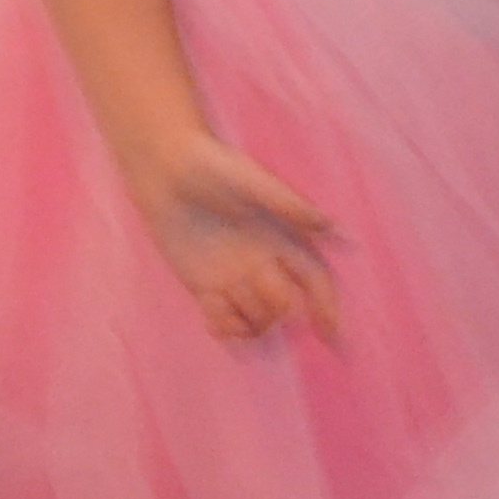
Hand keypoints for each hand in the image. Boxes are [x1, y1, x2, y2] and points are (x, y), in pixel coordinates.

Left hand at [135, 133, 341, 346]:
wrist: (166, 167)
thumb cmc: (214, 166)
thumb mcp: (254, 182)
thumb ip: (291, 205)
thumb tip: (331, 226)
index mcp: (282, 240)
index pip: (314, 281)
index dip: (327, 307)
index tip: (329, 333)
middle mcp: (263, 264)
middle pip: (285, 307)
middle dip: (279, 312)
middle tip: (254, 294)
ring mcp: (234, 278)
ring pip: (256, 320)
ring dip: (251, 327)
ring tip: (231, 318)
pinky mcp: (204, 285)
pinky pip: (223, 320)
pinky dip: (224, 329)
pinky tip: (214, 324)